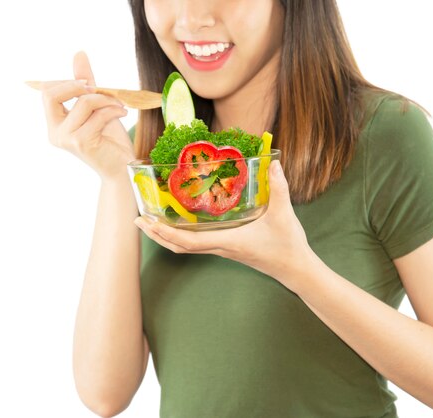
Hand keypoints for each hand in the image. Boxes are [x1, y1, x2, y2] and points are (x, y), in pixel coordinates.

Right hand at [40, 51, 134, 178]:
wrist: (123, 167)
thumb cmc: (109, 139)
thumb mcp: (97, 106)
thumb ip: (86, 83)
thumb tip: (79, 54)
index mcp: (54, 123)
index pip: (47, 92)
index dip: (67, 82)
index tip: (89, 83)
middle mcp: (55, 132)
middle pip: (51, 94)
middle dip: (77, 85)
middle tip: (98, 89)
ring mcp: (66, 139)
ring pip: (83, 103)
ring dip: (105, 99)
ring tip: (118, 105)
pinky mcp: (81, 143)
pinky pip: (98, 115)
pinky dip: (113, 110)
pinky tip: (122, 113)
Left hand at [134, 160, 312, 291]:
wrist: (294, 269)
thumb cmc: (287, 245)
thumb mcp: (284, 214)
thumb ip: (279, 187)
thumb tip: (274, 163)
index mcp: (227, 241)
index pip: (188, 242)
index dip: (165, 233)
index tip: (148, 222)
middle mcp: (220, 248)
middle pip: (179, 246)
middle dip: (156, 235)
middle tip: (138, 219)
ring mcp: (222, 250)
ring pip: (185, 247)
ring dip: (166, 236)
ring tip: (150, 222)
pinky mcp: (226, 248)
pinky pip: (196, 244)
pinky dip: (181, 236)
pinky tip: (178, 224)